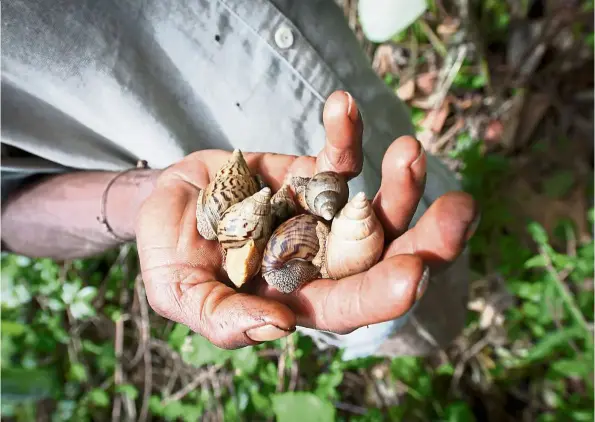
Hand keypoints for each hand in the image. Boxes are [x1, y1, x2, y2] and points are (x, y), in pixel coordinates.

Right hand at [136, 91, 478, 348]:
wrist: (167, 202)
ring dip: (399, 181)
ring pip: (376, 204)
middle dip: (424, 238)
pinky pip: (338, 155)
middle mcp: (322, 259)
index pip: (348, 304)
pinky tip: (341, 105)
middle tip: (459, 213)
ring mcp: (323, 215)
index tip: (414, 275)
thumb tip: (280, 328)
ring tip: (409, 152)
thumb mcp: (179, 292)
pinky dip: (343, 132)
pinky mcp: (313, 174)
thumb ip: (222, 318)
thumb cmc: (171, 255)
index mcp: (297, 297)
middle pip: (383, 256)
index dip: (380, 293)